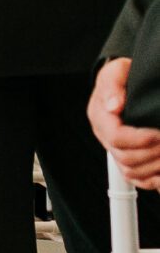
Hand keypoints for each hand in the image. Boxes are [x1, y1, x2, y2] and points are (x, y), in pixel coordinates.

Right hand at [88, 56, 159, 188]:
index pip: (116, 136)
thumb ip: (113, 85)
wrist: (122, 83)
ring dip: (154, 167)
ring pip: (131, 171)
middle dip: (152, 153)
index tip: (158, 134)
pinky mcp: (124, 157)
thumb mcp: (116, 71)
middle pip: (125, 157)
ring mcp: (113, 148)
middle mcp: (104, 135)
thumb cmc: (121, 76)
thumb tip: (114, 106)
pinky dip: (151, 181)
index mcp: (99, 116)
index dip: (140, 139)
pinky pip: (135, 179)